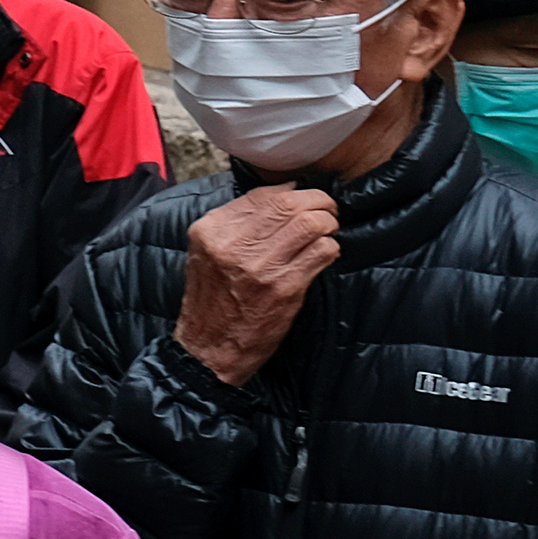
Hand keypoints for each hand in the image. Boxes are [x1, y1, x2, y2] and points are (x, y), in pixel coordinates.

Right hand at [175, 185, 342, 384]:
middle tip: (327, 209)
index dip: (292, 191)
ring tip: (327, 230)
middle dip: (318, 202)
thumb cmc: (212, 298)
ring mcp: (260, 267)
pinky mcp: (285, 288)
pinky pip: (322, 252)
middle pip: (289, 205)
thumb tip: (280, 196)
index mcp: (210, 231)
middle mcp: (232, 245)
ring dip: (327, 223)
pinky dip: (330, 248)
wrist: (208, 347)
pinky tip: (324, 253)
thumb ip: (234, 225)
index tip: (303, 197)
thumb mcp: (207, 253)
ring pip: (310, 224)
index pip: (261, 195)